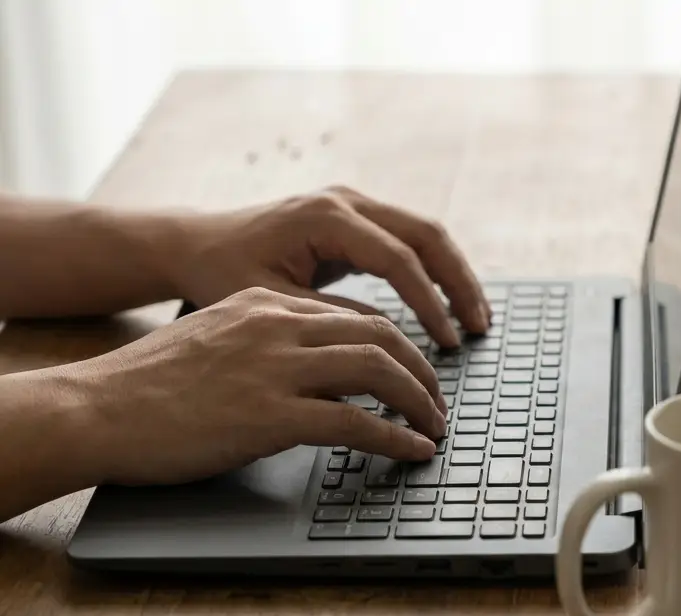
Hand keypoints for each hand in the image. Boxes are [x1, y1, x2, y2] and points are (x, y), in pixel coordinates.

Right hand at [67, 287, 446, 486]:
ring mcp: (275, 369)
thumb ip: (266, 347)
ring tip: (436, 428)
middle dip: (421, 370)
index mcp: (264, 305)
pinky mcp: (269, 415)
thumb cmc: (146, 387)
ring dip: (420, 402)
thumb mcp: (214, 343)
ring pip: (379, 370)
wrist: (93, 409)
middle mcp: (277, 326)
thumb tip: (314, 376)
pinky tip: (414, 452)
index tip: (414, 371)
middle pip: (381, 335)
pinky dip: (397, 438)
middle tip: (438, 402)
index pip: (355, 315)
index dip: (396, 345)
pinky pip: (356, 423)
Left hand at [162, 186, 489, 347]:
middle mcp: (347, 200)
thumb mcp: (274, 304)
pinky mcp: (355, 218)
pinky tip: (447, 305)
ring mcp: (353, 203)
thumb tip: (389, 340)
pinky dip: (434, 272)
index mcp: (326, 216)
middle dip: (459, 283)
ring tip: (476, 319)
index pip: (398, 259)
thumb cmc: (221, 273)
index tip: (447, 342)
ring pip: (425, 234)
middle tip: (479, 327)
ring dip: (454, 276)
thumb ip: (333, 318)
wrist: (193, 243)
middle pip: (427, 235)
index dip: (429, 303)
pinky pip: (409, 241)